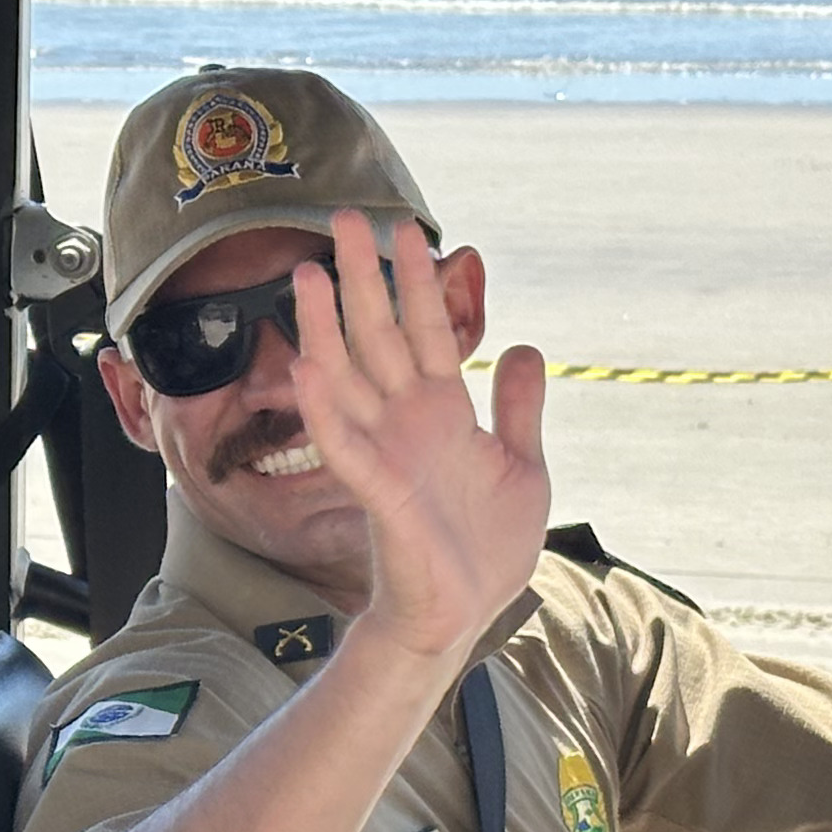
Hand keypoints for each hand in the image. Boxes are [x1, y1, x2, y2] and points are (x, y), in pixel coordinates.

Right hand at [285, 209, 549, 660]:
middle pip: (378, 336)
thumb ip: (518, 408)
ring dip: (325, 327)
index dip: (418, 281)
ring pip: (347, 377)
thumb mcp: (523, 466)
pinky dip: (326, 408)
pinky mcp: (378, 493)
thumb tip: (521, 347)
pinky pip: (345, 445)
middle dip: (363, 279)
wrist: (466, 612)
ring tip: (308, 276)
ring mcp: (386, 454)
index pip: (426, 330)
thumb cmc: (485, 547)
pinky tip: (309, 367)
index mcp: (441, 412)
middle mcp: (406, 423)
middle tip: (344, 218)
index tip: (408, 230)